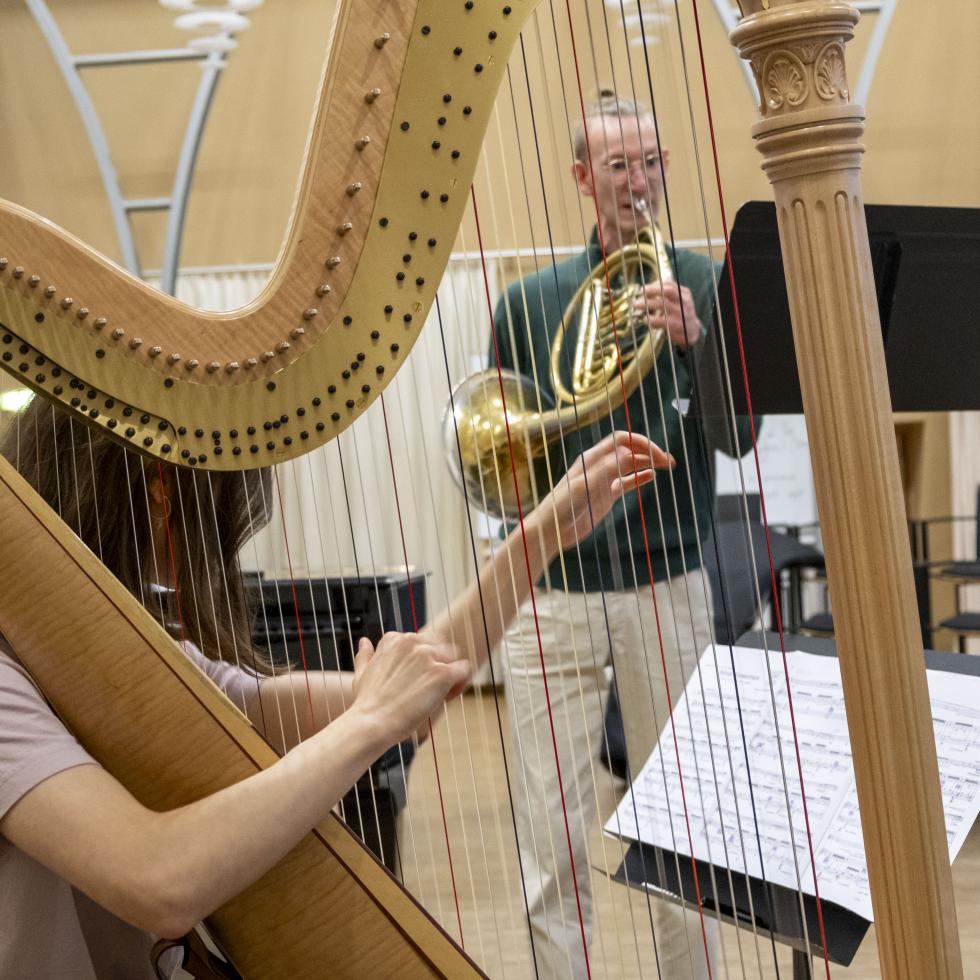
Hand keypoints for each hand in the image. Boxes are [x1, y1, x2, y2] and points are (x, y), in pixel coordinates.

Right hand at [351, 633, 470, 745]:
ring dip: (450, 673)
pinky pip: (464, 670)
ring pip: (454, 657)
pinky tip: (448, 697)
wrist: (372, 723)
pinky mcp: (442, 674)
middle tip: (429, 690)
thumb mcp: (361, 674)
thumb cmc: (366, 704)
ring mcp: (428, 656)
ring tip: (439, 695)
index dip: (422, 663)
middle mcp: (412, 642)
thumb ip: (365, 655)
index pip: (421, 643)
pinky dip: (460, 683)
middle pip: (439, 648)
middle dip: (438, 665)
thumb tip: (365, 642)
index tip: (416, 681)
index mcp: (394, 639)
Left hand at [528, 431, 673, 553]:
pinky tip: (653, 477)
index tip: (658, 455)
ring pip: (630, 464)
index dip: (641, 443)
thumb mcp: (584, 486)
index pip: (622, 440)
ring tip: (668, 466)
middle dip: (649, 451)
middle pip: (629, 449)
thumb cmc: (562, 507)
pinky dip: (640, 478)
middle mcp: (599, 465)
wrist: (552, 529)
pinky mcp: (605, 495)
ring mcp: (603, 480)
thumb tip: (630, 454)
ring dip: (648, 462)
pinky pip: (626, 482)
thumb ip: (605, 470)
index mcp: (592, 458)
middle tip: (669, 462)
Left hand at [633, 281, 700, 348]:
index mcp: (684, 293)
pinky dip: (651, 319)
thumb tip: (645, 290)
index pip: (669, 284)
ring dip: (647, 303)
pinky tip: (644, 319)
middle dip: (651, 290)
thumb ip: (666, 295)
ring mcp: (682, 313)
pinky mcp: (677, 325)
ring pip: (663, 304)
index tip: (643, 288)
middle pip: (667, 291)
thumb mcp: (677, 301)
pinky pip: (662, 320)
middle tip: (639, 294)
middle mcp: (684, 301)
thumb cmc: (679, 314)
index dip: (655, 285)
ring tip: (636, 305)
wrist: (692, 331)